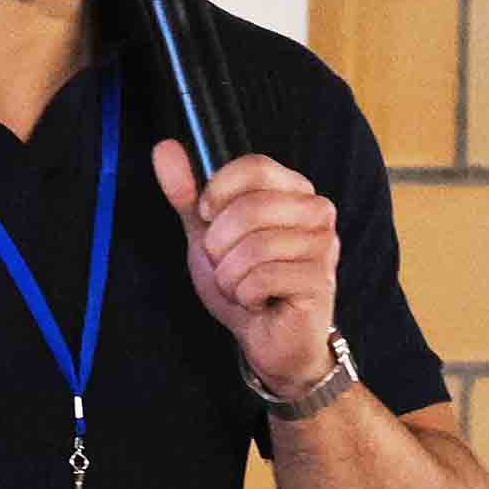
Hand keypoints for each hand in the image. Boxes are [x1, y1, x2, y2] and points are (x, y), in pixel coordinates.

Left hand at [152, 142, 338, 395]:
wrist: (270, 339)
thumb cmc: (247, 282)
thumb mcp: (208, 234)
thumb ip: (188, 193)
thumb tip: (164, 149)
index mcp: (294, 190)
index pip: (256, 166)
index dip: (219, 191)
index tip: (207, 216)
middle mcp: (317, 211)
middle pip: (251, 208)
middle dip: (220, 246)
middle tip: (226, 265)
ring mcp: (324, 246)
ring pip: (254, 248)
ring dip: (230, 276)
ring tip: (242, 286)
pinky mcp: (320, 281)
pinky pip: (262, 279)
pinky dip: (245, 296)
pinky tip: (258, 302)